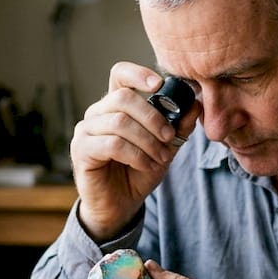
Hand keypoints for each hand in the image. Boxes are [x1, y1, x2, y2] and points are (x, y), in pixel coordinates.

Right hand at [71, 63, 199, 240]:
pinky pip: (112, 144)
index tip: (159, 85)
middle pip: (123, 97)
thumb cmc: (138, 171)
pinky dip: (136, 155)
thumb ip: (178, 126)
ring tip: (161, 157)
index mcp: (116, 105)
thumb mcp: (165, 147)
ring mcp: (85, 130)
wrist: (121, 205)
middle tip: (169, 137)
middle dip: (153, 117)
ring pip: (120, 122)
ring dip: (147, 141)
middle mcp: (97, 113)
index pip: (120, 74)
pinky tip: (146, 165)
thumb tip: (196, 103)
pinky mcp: (81, 150)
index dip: (139, 74)